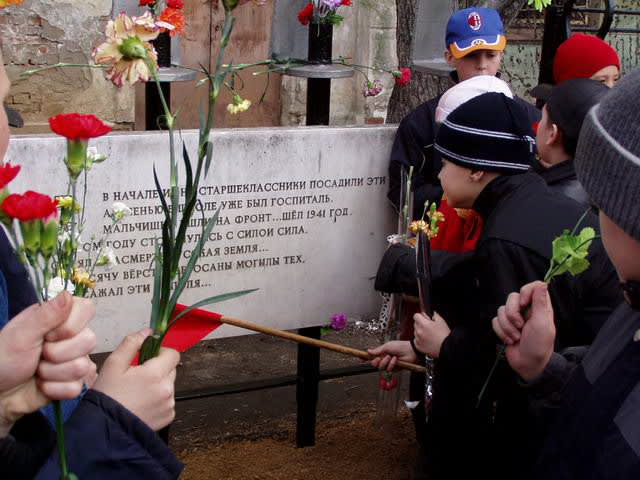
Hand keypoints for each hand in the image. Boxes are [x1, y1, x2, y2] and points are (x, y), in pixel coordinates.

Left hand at [0, 293, 96, 436]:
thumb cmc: (3, 358)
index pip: (87, 309)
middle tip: (38, 354)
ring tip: (37, 371)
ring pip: (82, 367)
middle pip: (89, 341)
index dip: (71, 325)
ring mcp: (75, 360)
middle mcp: (72, 337)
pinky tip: (42, 385)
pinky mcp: (74, 383)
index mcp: (60, 318)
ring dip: (51, 372)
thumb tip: (67, 294)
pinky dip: (53, 389)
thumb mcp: (21, 334)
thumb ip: (46, 315)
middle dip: (57, 353)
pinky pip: (76, 387)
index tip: (49, 334)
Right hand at [93, 329, 179, 430]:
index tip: (148, 357)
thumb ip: (131, 344)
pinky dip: (158, 400)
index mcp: (155, 374)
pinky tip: (141, 404)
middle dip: (158, 369)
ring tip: (137, 393)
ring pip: (169, 385)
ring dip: (158, 385)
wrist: (103, 430)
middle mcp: (166, 389)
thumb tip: (147, 332)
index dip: (161, 352)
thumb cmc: (106, 397)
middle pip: (171, 369)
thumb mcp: (113, 365)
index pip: (173, 354)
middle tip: (137, 377)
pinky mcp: (168, 417)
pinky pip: (168, 402)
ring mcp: (169, 404)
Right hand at [367, 341, 415, 371]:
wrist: (411, 351)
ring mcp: (389, 364)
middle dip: (376, 361)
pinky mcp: (394, 369)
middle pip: (374, 364)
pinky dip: (392, 364)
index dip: (365, 358)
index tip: (360, 358)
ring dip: (385, 362)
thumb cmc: (400, 346)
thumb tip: (368, 351)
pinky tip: (396, 359)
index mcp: (382, 352)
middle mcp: (384, 358)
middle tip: (379, 358)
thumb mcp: (387, 346)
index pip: (371, 356)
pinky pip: (389, 369)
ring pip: (381, 367)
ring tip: (390, 356)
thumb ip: (377, 350)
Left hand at [413, 311, 449, 357]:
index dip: (421, 316)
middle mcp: (418, 331)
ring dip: (420, 332)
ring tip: (430, 335)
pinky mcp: (418, 346)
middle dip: (421, 324)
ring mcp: (417, 339)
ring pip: (416, 332)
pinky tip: (428, 340)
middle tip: (429, 327)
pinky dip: (420, 340)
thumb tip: (432, 314)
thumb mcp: (441, 321)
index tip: (425, 318)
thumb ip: (434, 315)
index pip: (416, 316)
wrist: (446, 348)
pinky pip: (416, 340)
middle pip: (415, 324)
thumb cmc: (444, 335)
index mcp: (423, 324)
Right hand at [492, 281, 555, 380]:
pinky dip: (501, 332)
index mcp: (539, 307)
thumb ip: (540, 302)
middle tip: (521, 326)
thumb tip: (542, 283)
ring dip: (507, 327)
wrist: (528, 364)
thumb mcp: (542, 323)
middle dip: (512, 313)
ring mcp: (514, 318)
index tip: (524, 304)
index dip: (525, 292)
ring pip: (501, 310)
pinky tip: (510, 340)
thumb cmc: (539, 345)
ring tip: (516, 337)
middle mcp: (526, 310)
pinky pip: (495, 321)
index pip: (532, 287)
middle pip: (512, 297)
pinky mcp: (504, 326)